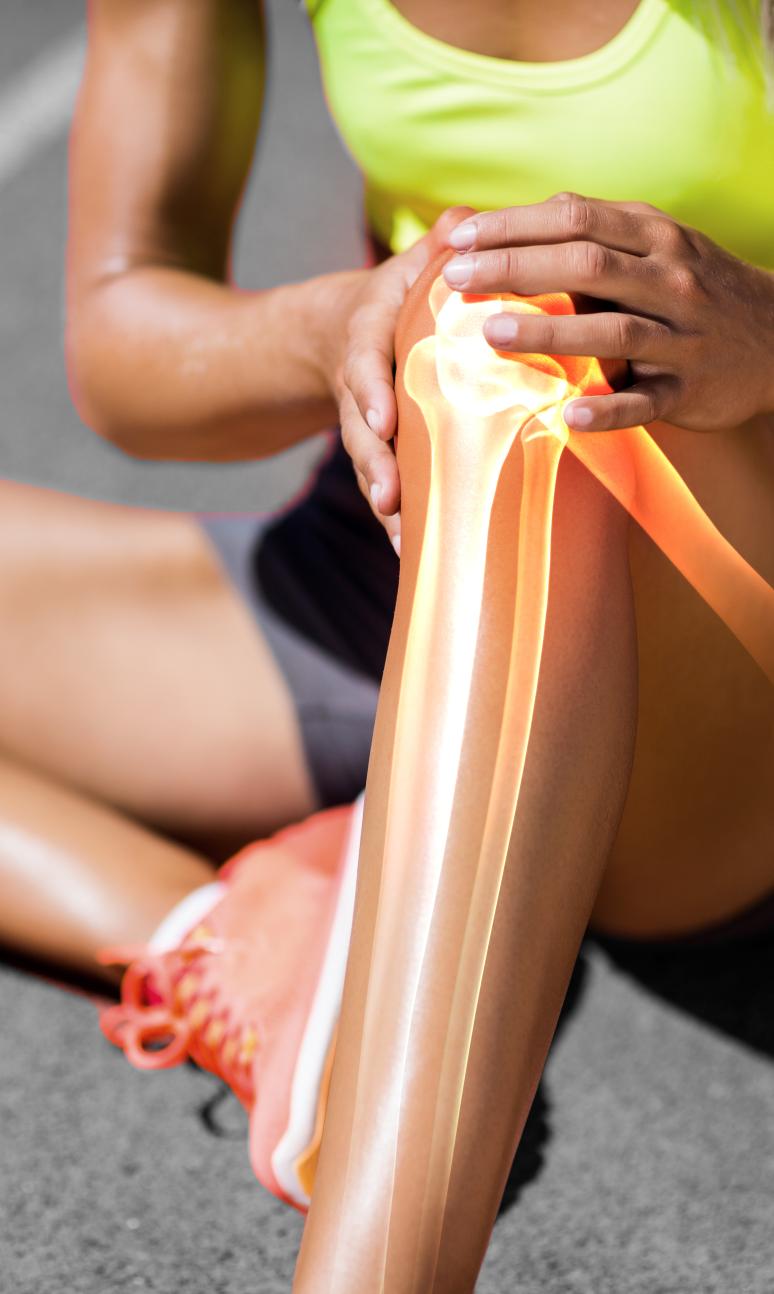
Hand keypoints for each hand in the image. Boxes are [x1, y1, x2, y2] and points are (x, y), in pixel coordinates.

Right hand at [333, 206, 475, 553]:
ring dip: (384, 503)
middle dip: (373, 466)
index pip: (364, 362)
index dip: (369, 391)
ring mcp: (369, 423)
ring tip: (401, 542)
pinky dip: (398, 523)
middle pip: (361, 431)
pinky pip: (389, 486)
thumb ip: (440, 243)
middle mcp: (363, 386)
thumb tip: (466, 220)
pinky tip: (412, 556)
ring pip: (371, 466)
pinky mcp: (384, 450)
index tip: (380, 419)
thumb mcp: (411, 263)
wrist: (343, 330)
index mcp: (369, 337)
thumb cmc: (397, 293)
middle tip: (389, 499)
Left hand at [442, 193, 773, 432]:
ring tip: (493, 334)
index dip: (513, 226)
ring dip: (551, 331)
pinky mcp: (688, 391)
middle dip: (516, 269)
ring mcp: (682, 337)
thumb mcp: (653, 245)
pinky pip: (647, 402)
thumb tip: (507, 224)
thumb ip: (590, 233)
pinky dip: (610, 409)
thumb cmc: (692, 289)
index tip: (458, 240)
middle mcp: (670, 280)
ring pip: (614, 331)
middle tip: (457, 281)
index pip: (574, 218)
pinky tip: (570, 415)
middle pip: (586, 266)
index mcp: (653, 236)